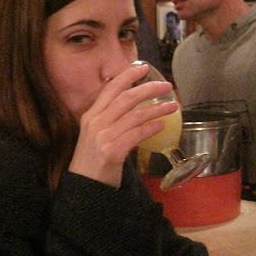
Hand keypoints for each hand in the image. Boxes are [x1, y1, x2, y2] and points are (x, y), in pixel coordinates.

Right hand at [69, 63, 178, 187]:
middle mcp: (95, 122)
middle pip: (126, 98)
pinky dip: (150, 128)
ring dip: (156, 109)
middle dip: (148, 89)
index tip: (142, 67)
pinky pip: (136, 134)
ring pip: (135, 115)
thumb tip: (134, 109)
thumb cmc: (92, 162)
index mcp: (90, 115)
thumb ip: (110, 121)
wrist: (83, 188)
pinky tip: (161, 125)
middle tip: (166, 86)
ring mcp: (103, 137)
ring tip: (172, 106)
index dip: (127, 76)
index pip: (110, 89)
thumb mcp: (96, 136)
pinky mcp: (112, 151)